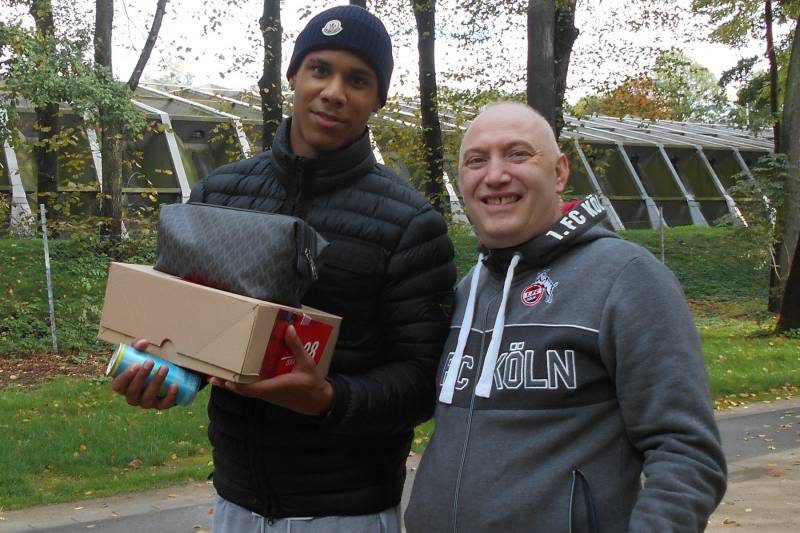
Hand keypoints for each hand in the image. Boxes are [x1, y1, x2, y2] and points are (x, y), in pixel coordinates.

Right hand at [110, 338, 177, 409]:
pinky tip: (174, 386)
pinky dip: (170, 397)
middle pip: (133, 392)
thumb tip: (144, 342)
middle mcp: (133, 397)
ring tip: (164, 368)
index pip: (117, 386)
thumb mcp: (141, 353)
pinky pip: (164, 405)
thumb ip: (138, 346)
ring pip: (148, 398)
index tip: (135, 365)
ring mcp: (146, 403)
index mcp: (124, 386)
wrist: (169, 373)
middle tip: (150, 362)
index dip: (124, 377)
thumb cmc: (148, 363)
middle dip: (141, 377)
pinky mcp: (160, 405)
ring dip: (156, 383)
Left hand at [208, 325, 332, 415]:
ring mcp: (268, 394)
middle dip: (226, 383)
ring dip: (231, 383)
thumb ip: (296, 346)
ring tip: (218, 373)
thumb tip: (288, 328)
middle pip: (241, 390)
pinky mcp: (270, 393)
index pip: (249, 388)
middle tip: (211, 374)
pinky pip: (252, 389)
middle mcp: (267, 393)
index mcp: (274, 387)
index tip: (222, 377)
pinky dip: (241, 383)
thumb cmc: (312, 384)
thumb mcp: (307, 363)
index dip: (234, 384)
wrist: (319, 402)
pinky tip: (237, 375)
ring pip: (245, 390)